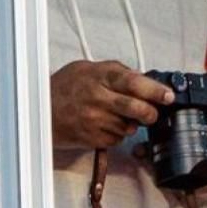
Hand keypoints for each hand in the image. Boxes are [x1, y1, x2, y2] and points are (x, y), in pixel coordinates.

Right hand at [50, 59, 170, 149]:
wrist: (39, 109)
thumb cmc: (66, 87)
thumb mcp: (90, 68)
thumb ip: (117, 72)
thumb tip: (145, 80)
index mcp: (100, 77)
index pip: (135, 83)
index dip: (155, 91)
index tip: (168, 96)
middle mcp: (97, 98)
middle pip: (137, 108)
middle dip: (151, 113)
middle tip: (152, 113)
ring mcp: (94, 120)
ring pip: (129, 126)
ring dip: (131, 124)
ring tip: (118, 115)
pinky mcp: (90, 137)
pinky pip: (116, 139)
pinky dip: (117, 134)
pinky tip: (106, 124)